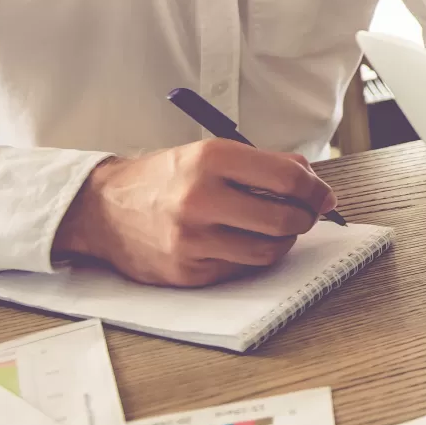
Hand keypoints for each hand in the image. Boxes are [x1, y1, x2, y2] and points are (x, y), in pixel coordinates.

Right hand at [51, 139, 337, 287]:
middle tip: (307, 213)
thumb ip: (262, 164)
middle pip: (284, 217)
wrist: (103, 209)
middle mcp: (201, 199)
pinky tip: (243, 240)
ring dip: (284, 240)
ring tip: (278, 228)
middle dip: (306, 217)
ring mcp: (193, 239)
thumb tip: (312, 182)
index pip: (287, 178)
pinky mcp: (188, 271)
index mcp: (211, 159)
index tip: (323, 194)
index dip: (315, 188)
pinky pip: (241, 267)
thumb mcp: (210, 153)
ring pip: (268, 249)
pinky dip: (252, 254)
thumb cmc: (165, 179)